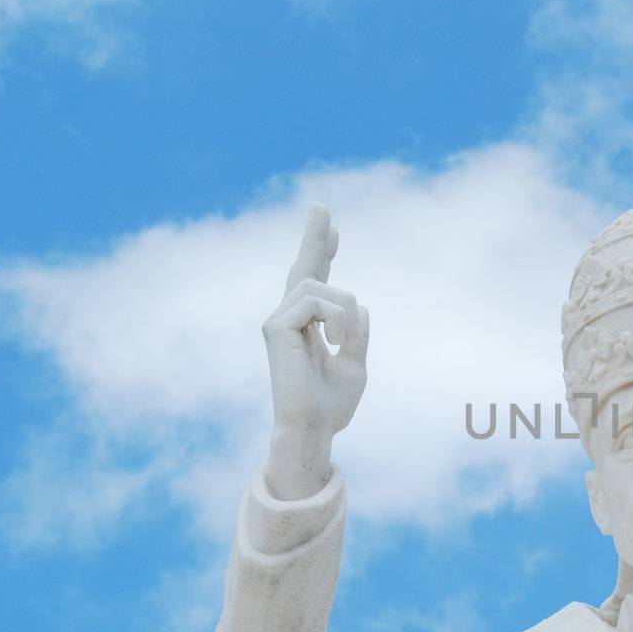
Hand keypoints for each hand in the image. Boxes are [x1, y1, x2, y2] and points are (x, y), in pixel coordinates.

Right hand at [261, 204, 369, 499]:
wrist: (316, 426)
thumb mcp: (355, 363)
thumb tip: (357, 304)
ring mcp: (278, 320)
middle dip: (314, 237)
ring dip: (344, 311)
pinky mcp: (275, 326)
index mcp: (308, 327)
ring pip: (321, 287)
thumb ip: (357, 332)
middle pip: (303, 268)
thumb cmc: (332, 404)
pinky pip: (316, 301)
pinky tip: (334, 344)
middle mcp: (288, 318)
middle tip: (322, 206)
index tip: (333, 230)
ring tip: (343, 342)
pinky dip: (336, 320)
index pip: (317, 283)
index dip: (325, 254)